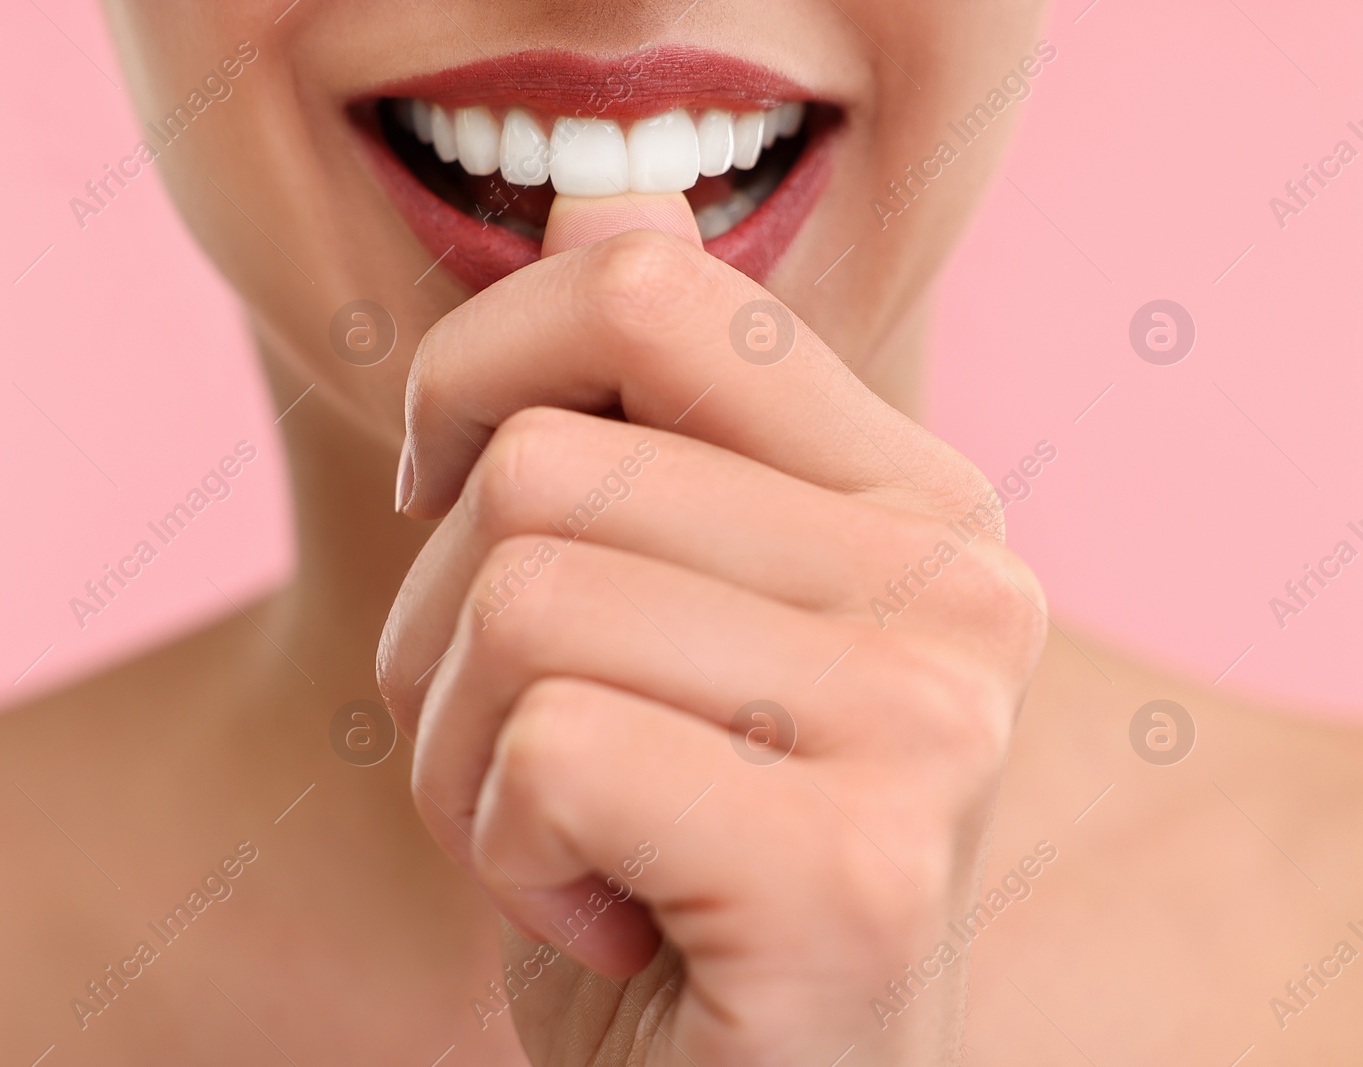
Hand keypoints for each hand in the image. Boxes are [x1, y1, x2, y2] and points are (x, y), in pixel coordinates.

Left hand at [377, 194, 1046, 1064]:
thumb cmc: (660, 858)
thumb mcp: (649, 617)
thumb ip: (646, 417)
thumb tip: (596, 205)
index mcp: (915, 502)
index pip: (651, 289)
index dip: (477, 367)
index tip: (438, 485)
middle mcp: (960, 587)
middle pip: (545, 467)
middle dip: (445, 634)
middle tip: (529, 755)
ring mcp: (931, 722)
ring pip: (520, 599)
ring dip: (466, 752)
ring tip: (568, 839)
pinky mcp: (858, 868)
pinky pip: (548, 749)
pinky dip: (507, 854)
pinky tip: (607, 920)